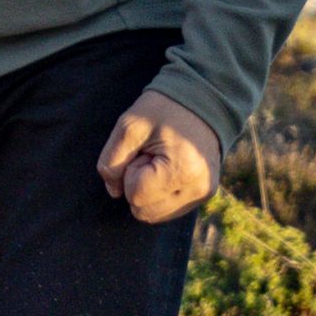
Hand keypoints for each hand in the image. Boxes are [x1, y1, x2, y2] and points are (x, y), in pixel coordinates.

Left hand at [96, 91, 221, 224]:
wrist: (201, 100)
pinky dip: (159, 193)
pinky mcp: (204, 195)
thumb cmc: (163, 109)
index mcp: (182, 171)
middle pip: (143, 211)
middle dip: (139, 183)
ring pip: (154, 215)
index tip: (145, 150)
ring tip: (161, 161)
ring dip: (148, 190)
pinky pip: (167, 211)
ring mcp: (203, 194)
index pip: (135, 195)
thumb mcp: (128, 126)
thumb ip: (111, 161)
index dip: (130, 171)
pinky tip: (169, 169)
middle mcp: (197, 189)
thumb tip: (114, 192)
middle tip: (152, 155)